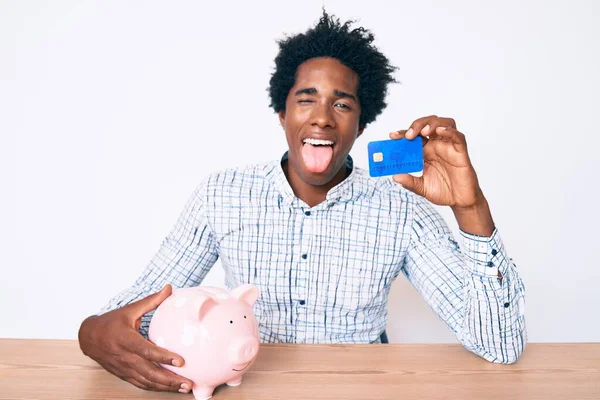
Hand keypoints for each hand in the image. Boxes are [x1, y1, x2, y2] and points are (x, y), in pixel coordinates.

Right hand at [78, 285, 192, 392]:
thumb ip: (151, 301)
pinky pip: (141, 384)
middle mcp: (125, 356)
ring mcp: (124, 368)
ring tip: (184, 388)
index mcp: (126, 339)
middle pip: (149, 372)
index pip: (147, 351)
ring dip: (165, 386)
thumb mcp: (130, 309)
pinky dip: (155, 388)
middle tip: (188, 383)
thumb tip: (169, 288)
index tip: (181, 361)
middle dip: (170, 379)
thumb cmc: (110, 322)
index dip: (164, 357)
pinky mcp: (123, 374)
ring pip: (146, 381)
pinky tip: (168, 388)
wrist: (88, 337)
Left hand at [389, 115, 483, 208]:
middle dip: (417, 125)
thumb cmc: (443, 191)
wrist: (459, 201)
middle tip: (408, 135)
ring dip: (432, 123)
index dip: (403, 133)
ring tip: (423, 131)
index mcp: (426, 152)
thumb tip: (395, 176)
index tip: (393, 136)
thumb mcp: (421, 188)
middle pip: (427, 124)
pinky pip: (458, 136)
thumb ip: (409, 182)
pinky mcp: (461, 152)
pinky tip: (440, 131)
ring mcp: (449, 147)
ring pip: (443, 124)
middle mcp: (437, 146)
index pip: (414, 136)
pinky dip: (449, 131)